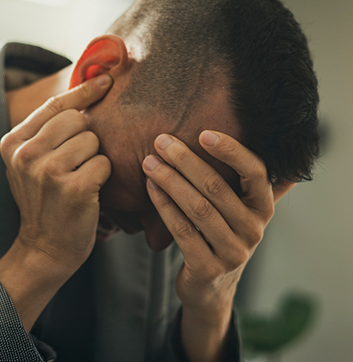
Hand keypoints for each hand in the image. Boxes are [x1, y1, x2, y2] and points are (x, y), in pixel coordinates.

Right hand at [0, 74, 112, 279]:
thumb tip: (88, 84)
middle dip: (85, 137)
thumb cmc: (45, 198)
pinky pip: (104, 163)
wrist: (43, 249)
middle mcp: (26, 154)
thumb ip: (47, 128)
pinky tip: (89, 191)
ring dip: (94, 158)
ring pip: (93, 140)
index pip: (55, 104)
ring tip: (79, 177)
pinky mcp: (73, 188)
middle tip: (75, 163)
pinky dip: (103, 176)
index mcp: (13, 142)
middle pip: (77, 119)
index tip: (107, 80)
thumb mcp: (31, 161)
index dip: (83, 90)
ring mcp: (48, 171)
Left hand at [142, 131, 291, 359]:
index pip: (255, 172)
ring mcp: (233, 252)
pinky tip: (150, 188)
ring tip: (149, 162)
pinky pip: (182, 230)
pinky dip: (164, 205)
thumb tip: (239, 126)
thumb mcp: (237, 206)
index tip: (204, 133)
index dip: (231, 150)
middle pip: (217, 187)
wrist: (211, 287)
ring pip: (197, 208)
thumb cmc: (220, 231)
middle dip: (185, 160)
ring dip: (170, 180)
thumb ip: (239, 176)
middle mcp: (254, 229)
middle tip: (161, 141)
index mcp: (263, 207)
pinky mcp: (208, 268)